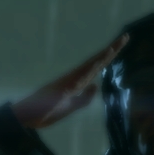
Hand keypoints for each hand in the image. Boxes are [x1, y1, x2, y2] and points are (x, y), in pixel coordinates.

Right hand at [10, 34, 128, 129]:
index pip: (97, 68)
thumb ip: (84, 99)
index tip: (119, 46)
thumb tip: (96, 87)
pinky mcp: (68, 82)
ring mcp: (72, 79)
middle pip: (98, 61)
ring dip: (107, 52)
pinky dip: (97, 62)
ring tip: (121, 41)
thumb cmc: (44, 113)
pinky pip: (86, 70)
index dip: (108, 58)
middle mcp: (76, 77)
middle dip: (112, 50)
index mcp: (77, 83)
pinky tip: (106, 54)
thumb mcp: (70, 108)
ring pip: (94, 63)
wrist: (27, 117)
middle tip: (126, 37)